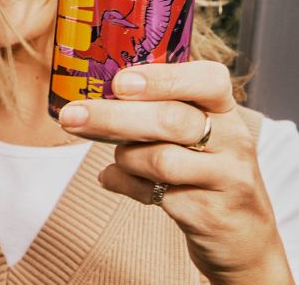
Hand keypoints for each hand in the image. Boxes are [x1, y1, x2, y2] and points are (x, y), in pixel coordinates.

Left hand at [59, 61, 293, 284]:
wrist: (239, 232)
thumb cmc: (201, 166)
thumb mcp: (191, 131)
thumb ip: (152, 110)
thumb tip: (87, 98)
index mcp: (223, 108)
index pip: (207, 79)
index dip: (162, 78)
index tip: (119, 82)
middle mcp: (232, 138)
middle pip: (171, 120)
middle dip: (113, 117)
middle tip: (72, 116)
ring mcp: (224, 177)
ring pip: (160, 159)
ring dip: (125, 157)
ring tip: (119, 157)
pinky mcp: (209, 212)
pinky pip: (155, 195)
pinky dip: (125, 184)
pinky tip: (113, 179)